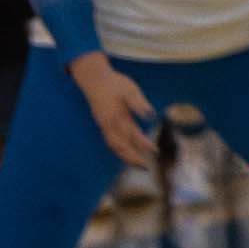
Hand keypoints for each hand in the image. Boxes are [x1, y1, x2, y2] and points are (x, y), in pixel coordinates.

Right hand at [69, 50, 154, 174]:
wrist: (94, 80)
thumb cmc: (114, 84)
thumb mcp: (130, 89)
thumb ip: (139, 103)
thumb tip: (151, 115)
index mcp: (116, 117)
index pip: (132, 135)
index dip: (143, 144)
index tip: (154, 151)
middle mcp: (109, 125)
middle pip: (120, 147)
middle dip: (132, 158)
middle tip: (146, 167)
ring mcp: (104, 126)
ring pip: (114, 147)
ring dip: (125, 156)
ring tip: (138, 164)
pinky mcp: (103, 125)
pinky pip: (111, 142)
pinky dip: (119, 150)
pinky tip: (127, 153)